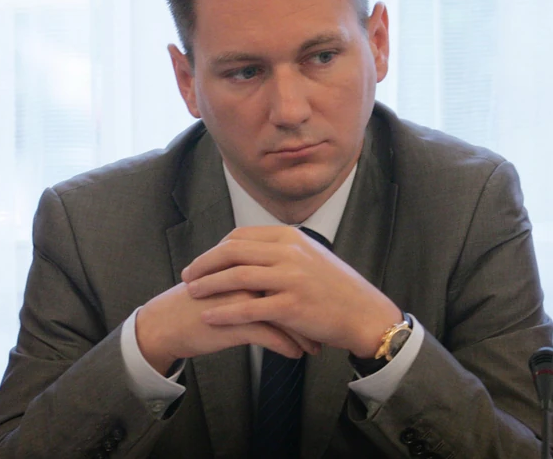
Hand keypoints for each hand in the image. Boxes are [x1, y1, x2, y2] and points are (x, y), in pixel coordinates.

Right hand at [135, 282, 318, 374]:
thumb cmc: (196, 303)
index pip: (286, 272)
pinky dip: (288, 346)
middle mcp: (246, 276)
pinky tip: (297, 354)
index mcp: (245, 262)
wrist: (164, 322)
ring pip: (285, 315)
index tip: (321, 305)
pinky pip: (271, 335)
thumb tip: (278, 281)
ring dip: (303, 334)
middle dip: (312, 313)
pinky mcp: (234, 322)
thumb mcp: (226, 282)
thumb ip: (251, 277)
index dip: (306, 290)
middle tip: (326, 328)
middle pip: (291, 292)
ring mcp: (241, 298)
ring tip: (315, 347)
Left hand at [180, 226, 401, 357]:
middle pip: (233, 251)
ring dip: (209, 284)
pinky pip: (249, 308)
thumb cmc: (336, 287)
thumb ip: (281, 250)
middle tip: (187, 275)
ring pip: (237, 276)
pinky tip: (209, 317)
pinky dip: (224, 312)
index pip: (241, 236)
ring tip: (192, 293)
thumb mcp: (310, 256)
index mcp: (290, 237)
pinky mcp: (292, 306)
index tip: (203, 260)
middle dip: (204, 263)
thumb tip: (250, 250)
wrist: (365, 313)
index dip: (216, 249)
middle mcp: (289, 252)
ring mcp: (291, 278)